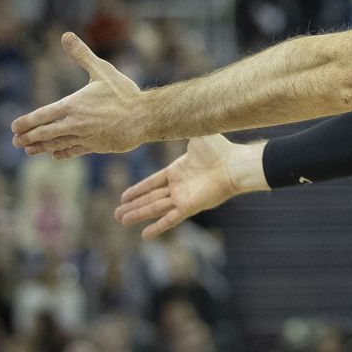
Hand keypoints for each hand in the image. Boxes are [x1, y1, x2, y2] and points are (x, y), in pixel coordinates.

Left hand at [12, 33, 144, 156]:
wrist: (146, 117)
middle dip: (27, 138)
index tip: (14, 127)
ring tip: (28, 150)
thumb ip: (82, 55)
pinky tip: (55, 154)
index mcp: (72, 106)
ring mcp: (85, 137)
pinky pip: (74, 150)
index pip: (40, 116)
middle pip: (44, 133)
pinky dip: (62, 152)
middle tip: (15, 141)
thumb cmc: (125, 93)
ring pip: (56, 144)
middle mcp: (74, 123)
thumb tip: (66, 36)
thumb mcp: (103, 71)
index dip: (25, 123)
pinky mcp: (96, 146)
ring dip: (40, 148)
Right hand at [116, 135, 265, 239]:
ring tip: (121, 220)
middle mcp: (179, 186)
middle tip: (117, 213)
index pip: (152, 182)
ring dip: (138, 214)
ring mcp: (184, 197)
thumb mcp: (194, 135)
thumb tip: (168, 116)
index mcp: (178, 170)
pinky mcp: (190, 206)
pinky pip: (170, 219)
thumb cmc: (219, 149)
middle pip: (151, 198)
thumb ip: (180, 130)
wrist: (234, 164)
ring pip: (155, 208)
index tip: (124, 196)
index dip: (137, 189)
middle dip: (134, 206)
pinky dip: (158, 227)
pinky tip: (144, 235)